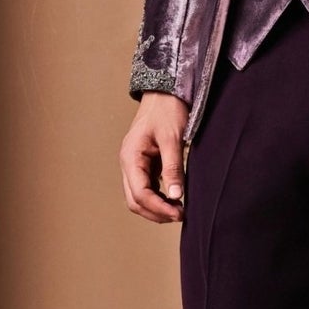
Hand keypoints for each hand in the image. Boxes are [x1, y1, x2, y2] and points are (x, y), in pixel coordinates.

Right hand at [120, 92, 190, 222]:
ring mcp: (135, 164)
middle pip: (135, 200)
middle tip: (180, 216)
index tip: (179, 213)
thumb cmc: (167, 110)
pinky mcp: (145, 163)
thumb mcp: (172, 139)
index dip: (158, 207)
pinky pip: (147, 187)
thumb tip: (176, 196)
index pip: (139, 193)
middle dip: (156, 212)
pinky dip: (158, 197)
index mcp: (130, 157)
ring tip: (179, 210)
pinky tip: (174, 199)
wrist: (166, 92)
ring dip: (156, 207)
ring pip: (139, 196)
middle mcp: (129, 163)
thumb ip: (173, 168)